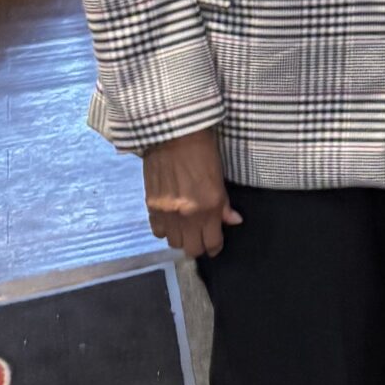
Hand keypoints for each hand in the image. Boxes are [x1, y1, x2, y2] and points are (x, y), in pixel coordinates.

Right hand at [141, 128, 241, 258]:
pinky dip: (165, 230)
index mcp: (209, 208)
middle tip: (201, 236)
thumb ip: (224, 204)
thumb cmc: (202, 151)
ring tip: (186, 228)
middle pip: (192, 249)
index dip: (215, 246)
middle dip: (199, 246)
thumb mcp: (219, 177)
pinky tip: (171, 221)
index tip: (216, 243)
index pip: (212, 243)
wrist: (173, 135)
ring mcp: (167, 213)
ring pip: (174, 243)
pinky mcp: (150, 207)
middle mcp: (187, 216)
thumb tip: (234, 221)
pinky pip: (158, 232)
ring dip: (181, 238)